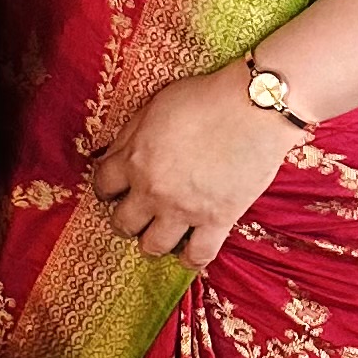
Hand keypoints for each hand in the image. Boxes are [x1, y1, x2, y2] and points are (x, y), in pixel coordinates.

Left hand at [84, 65, 296, 269]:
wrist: (254, 106)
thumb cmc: (207, 98)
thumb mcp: (155, 106)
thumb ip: (131, 135)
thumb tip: (113, 154)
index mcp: (134, 159)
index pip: (103, 185)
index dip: (107, 188)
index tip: (114, 190)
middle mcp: (153, 190)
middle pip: (123, 222)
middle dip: (126, 220)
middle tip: (137, 214)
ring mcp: (184, 209)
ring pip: (152, 246)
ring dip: (152, 242)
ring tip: (161, 234)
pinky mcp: (217, 220)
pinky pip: (197, 256)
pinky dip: (191, 259)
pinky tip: (190, 253)